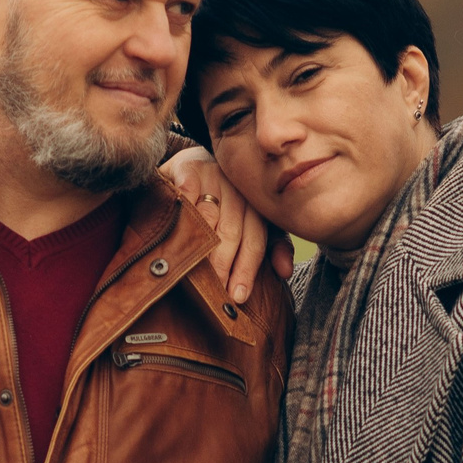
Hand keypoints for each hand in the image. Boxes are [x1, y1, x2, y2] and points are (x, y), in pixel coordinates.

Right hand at [164, 145, 291, 303]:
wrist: (191, 165)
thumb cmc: (221, 203)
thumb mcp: (250, 223)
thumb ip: (271, 246)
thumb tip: (285, 272)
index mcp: (256, 205)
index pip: (255, 240)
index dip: (246, 270)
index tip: (237, 297)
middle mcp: (238, 189)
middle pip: (232, 232)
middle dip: (223, 265)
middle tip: (212, 292)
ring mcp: (214, 176)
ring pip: (209, 217)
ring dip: (201, 246)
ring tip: (193, 274)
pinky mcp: (188, 167)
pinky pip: (187, 193)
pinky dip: (183, 213)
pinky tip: (177, 236)